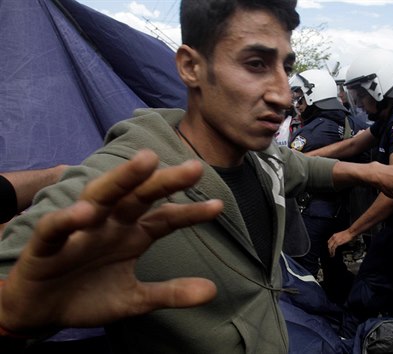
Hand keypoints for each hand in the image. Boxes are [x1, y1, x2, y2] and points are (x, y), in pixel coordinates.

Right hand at [0, 150, 223, 334]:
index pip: (167, 218)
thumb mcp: (136, 299)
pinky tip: (85, 213)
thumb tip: (212, 291)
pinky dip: (68, 219)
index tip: (219, 207)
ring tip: (145, 163)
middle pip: (140, 197)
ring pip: (102, 196)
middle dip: (165, 182)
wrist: (42, 311)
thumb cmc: (90, 295)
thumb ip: (171, 293)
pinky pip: (57, 227)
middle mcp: (111, 225)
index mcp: (133, 235)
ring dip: (122, 179)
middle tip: (194, 167)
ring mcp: (80, 230)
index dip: (191, 212)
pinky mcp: (47, 244)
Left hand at [328, 229, 354, 256]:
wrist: (350, 232)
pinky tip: (333, 254)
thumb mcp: (340, 235)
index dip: (329, 246)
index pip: (328, 241)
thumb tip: (337, 242)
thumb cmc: (347, 234)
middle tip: (329, 253)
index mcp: (334, 235)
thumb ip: (338, 238)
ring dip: (330, 251)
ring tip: (331, 255)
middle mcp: (333, 237)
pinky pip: (333, 248)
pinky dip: (333, 252)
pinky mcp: (337, 242)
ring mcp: (335, 240)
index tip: (329, 249)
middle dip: (329, 249)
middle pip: (328, 244)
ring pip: (330, 247)